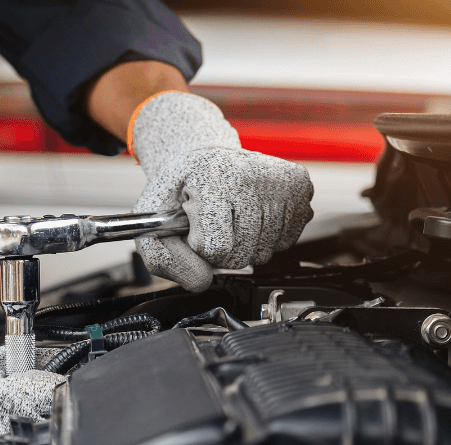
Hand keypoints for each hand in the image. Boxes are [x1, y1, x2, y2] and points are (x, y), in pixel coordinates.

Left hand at [130, 92, 313, 292]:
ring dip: (245, 244)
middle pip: (242, 254)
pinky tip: (252, 215)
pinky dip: (267, 237)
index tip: (193, 225)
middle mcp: (251, 175)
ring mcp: (278, 180)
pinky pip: (286, 242)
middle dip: (222, 250)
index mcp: (211, 178)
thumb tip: (203, 281)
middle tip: (212, 222)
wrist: (203, 156)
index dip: (199, 247)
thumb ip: (163, 258)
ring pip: (265, 252)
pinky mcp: (299, 186)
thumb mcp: (150, 219)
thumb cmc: (178, 189)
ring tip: (231, 216)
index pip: (215, 248)